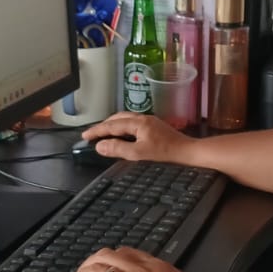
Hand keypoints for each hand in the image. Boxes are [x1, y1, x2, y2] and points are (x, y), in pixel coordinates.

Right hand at [81, 112, 197, 164]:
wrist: (187, 151)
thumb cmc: (165, 152)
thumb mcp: (139, 153)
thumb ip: (118, 149)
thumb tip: (100, 146)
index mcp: (137, 123)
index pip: (111, 125)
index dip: (97, 130)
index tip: (85, 136)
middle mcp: (142, 118)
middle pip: (117, 118)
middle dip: (103, 125)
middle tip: (92, 134)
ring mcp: (149, 121)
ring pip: (125, 119)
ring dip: (112, 125)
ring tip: (103, 133)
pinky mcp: (153, 126)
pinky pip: (132, 122)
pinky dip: (122, 127)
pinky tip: (122, 134)